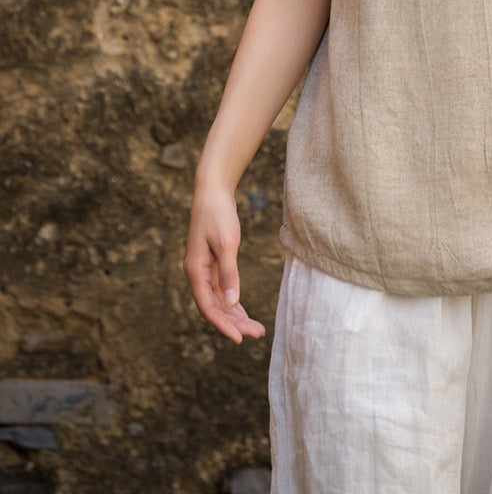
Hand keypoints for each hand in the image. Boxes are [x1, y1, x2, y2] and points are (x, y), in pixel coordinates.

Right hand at [183, 186, 265, 343]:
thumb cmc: (217, 214)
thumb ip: (229, 273)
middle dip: (234, 323)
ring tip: (256, 329)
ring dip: (236, 315)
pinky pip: (222, 289)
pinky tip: (244, 312)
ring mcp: (205, 269)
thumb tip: (232, 303)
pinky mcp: (213, 263)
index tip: (240, 338)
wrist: (212, 191)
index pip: (208, 307)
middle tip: (257, 334)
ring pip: (220, 300)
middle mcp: (197, 274)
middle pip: (215, 307)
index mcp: (195, 271)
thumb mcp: (226, 243)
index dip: (223, 325)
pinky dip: (234, 301)